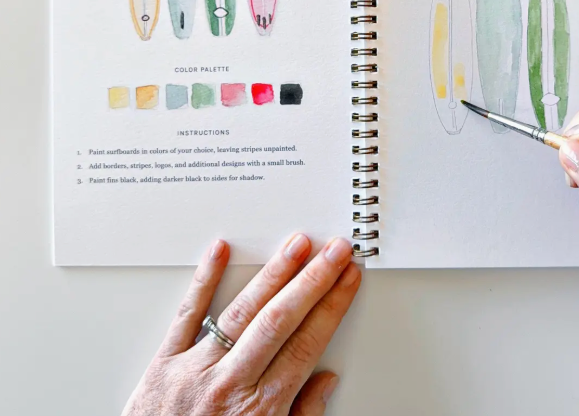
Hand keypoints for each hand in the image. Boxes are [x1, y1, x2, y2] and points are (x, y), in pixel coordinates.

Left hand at [122, 235, 360, 415]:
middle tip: (334, 251)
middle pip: (279, 320)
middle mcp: (228, 384)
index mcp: (259, 410)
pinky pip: (186, 315)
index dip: (332, 307)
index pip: (306, 344)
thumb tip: (325, 381)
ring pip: (241, 311)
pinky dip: (204, 280)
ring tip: (296, 246)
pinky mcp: (163, 363)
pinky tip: (221, 252)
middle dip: (313, 280)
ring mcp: (195, 369)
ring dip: (274, 274)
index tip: (347, 280)